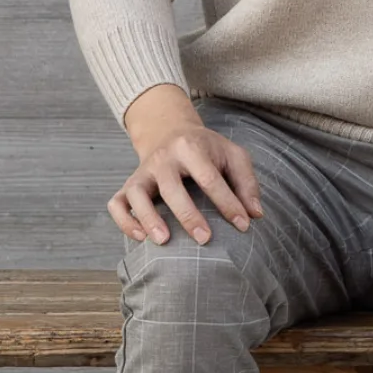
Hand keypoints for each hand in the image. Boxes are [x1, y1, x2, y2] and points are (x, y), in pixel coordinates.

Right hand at [110, 85, 263, 246]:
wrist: (170, 131)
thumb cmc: (207, 149)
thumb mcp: (232, 155)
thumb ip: (247, 182)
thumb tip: (256, 214)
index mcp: (191, 148)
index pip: (209, 178)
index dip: (228, 203)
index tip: (243, 225)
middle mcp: (163, 158)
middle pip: (172, 187)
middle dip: (188, 215)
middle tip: (205, 239)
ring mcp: (142, 172)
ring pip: (137, 195)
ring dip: (148, 218)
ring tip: (164, 241)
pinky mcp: (129, 184)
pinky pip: (116, 203)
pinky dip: (125, 221)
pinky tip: (141, 238)